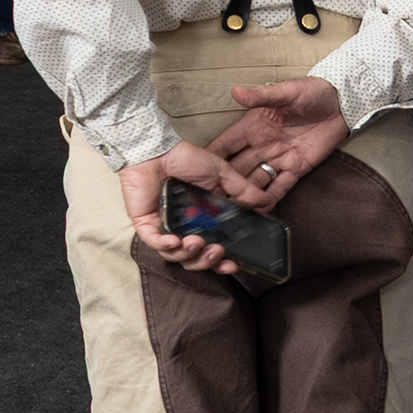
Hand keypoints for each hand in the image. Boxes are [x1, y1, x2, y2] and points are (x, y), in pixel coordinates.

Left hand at [122, 140, 258, 272]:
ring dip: (189, 255)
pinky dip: (166, 246)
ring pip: (175, 255)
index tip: (235, 263)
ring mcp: (163, 227)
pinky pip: (154, 242)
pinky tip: (176, 241)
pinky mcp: (145, 223)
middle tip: (217, 251)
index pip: (213, 250)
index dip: (223, 262)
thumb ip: (242, 189)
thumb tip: (266, 203)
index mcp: (203, 221)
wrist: (157, 148)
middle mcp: (183, 228)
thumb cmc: (185, 159)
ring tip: (198, 242)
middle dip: (208, 262)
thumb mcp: (220, 173)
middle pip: (195, 259)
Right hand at [211, 74, 348, 202]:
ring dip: (246, 194)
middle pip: (238, 167)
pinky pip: (282, 185)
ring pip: (256, 180)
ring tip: (234, 209)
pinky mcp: (298, 167)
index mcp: (252, 126)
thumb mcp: (286, 91)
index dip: (211, 158)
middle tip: (213, 199)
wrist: (342, 104)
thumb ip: (261, 96)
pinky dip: (272, 197)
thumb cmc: (311, 92)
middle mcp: (261, 144)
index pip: (226, 145)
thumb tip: (236, 92)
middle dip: (226, 183)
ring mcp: (279, 157)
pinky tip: (262, 209)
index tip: (195, 172)